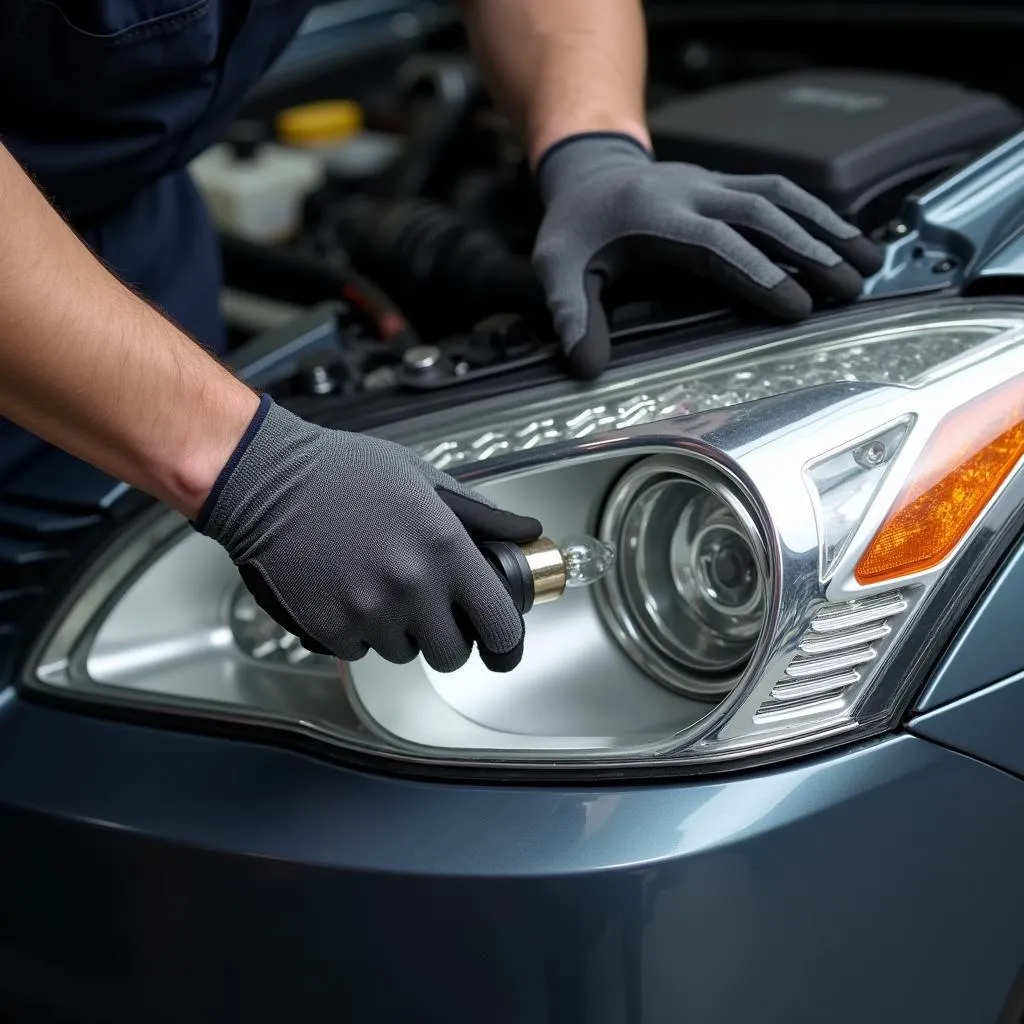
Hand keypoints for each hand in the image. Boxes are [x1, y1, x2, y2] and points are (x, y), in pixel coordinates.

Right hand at [196, 396, 541, 672]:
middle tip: (431, 614)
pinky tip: (346, 593)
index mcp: (444, 546)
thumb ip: (480, 514)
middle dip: (446, 639)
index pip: (499, 623)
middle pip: (452, 654)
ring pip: (404, 653)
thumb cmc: (343, 471)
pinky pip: (359, 651)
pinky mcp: (328, 627)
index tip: (501, 645)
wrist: (266, 477)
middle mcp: (411, 584)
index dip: (506, 642)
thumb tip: (526, 533)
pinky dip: (358, 633)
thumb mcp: (422, 478)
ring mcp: (368, 610)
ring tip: (377, 588)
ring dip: (399, 633)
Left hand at [532, 132, 884, 377]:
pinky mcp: (727, 184)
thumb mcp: (557, 267)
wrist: (588, 170)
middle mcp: (692, 190)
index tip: (794, 304)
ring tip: (868, 261)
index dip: (756, 270)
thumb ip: (571, 314)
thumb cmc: (574, 226)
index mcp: (654, 213)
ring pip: (780, 195)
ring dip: (825, 226)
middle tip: (848, 289)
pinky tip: (844, 239)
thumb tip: (586, 365)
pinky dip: (815, 213)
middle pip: (760, 212)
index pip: (714, 241)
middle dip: (808, 249)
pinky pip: (778, 192)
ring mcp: (713, 182)